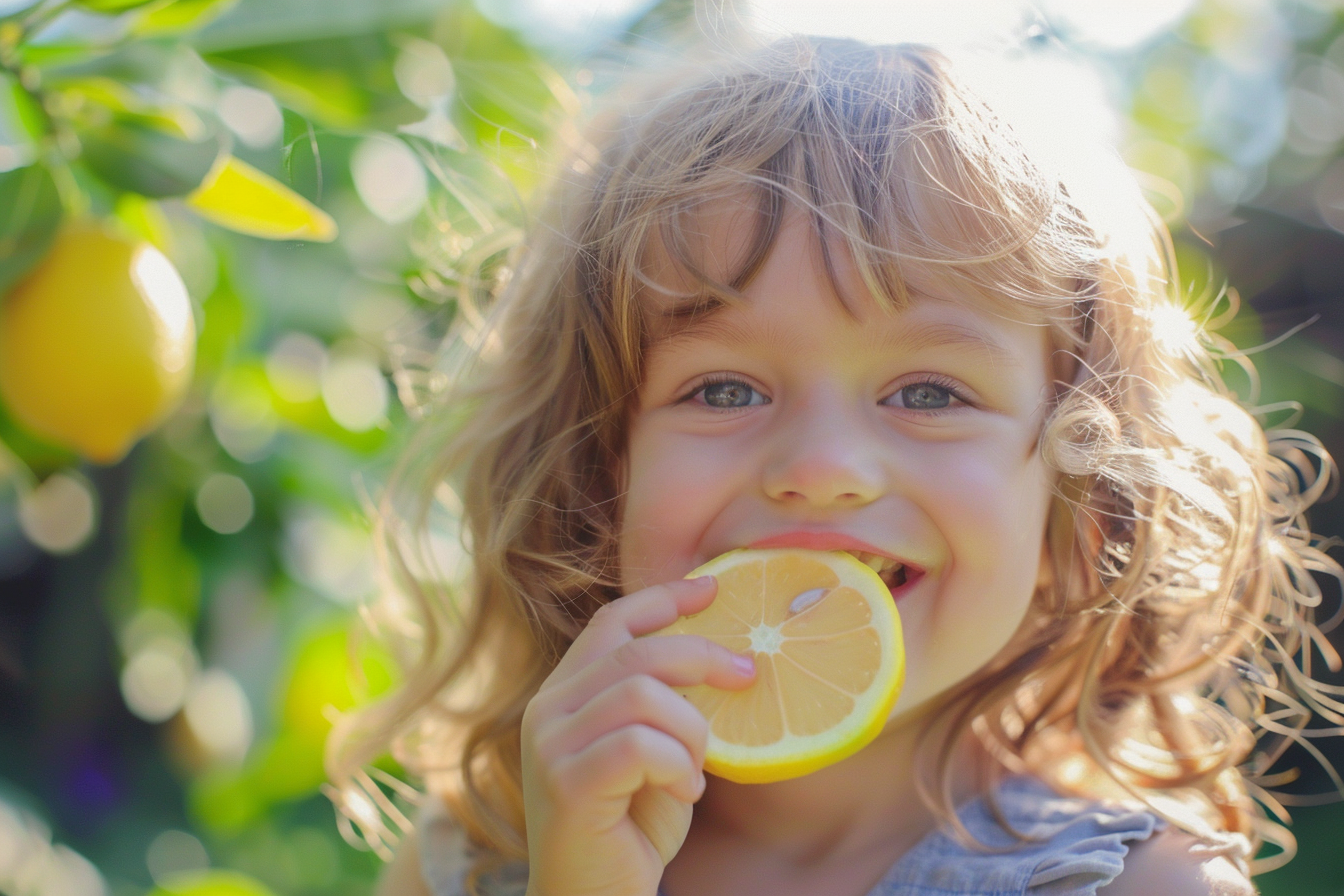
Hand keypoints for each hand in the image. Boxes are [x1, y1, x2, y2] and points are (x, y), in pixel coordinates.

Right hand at [521, 576, 755, 895]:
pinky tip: (683, 793)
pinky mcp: (566, 783)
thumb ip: (663, 705)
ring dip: (690, 731)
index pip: (612, 622)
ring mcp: (549, 746)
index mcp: (564, 694)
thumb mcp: (651, 752)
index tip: (712, 589)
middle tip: (749, 678)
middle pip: (637, 653)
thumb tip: (724, 655)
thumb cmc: (629, 829)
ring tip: (694, 770)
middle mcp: (546, 710)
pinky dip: (677, 766)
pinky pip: (641, 746)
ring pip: (642, 696)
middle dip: (705, 659)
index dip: (664, 599)